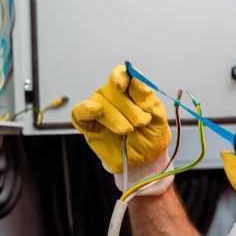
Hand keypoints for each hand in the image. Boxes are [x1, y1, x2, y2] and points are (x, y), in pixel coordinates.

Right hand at [71, 65, 172, 194]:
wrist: (145, 161)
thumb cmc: (151, 136)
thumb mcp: (157, 116)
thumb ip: (145, 96)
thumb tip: (135, 75)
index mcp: (129, 90)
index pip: (121, 74)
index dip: (120, 76)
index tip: (122, 86)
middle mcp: (111, 96)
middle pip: (111, 89)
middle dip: (128, 107)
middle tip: (141, 122)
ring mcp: (98, 109)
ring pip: (99, 102)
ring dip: (114, 116)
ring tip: (128, 130)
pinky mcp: (87, 125)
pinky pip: (79, 112)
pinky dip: (86, 109)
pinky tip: (96, 111)